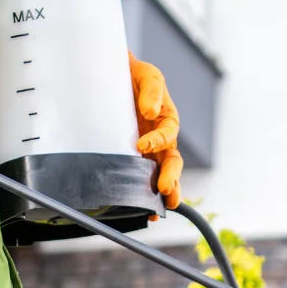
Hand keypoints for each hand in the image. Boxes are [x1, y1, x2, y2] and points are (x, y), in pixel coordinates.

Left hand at [129, 53, 182, 209]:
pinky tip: (144, 212)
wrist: (114, 79)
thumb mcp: (147, 76)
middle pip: (172, 164)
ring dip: (164, 194)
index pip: (167, 136)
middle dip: (171, 178)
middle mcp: (162, 142)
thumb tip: (150, 111)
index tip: (142, 145)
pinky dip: (147, 198)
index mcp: (168, 123)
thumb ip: (151, 91)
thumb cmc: (135, 77)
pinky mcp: (135, 163)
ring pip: (162, 177)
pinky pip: (144, 182)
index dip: (157, 141)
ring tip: (159, 209)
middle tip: (166, 190)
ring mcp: (150, 155)